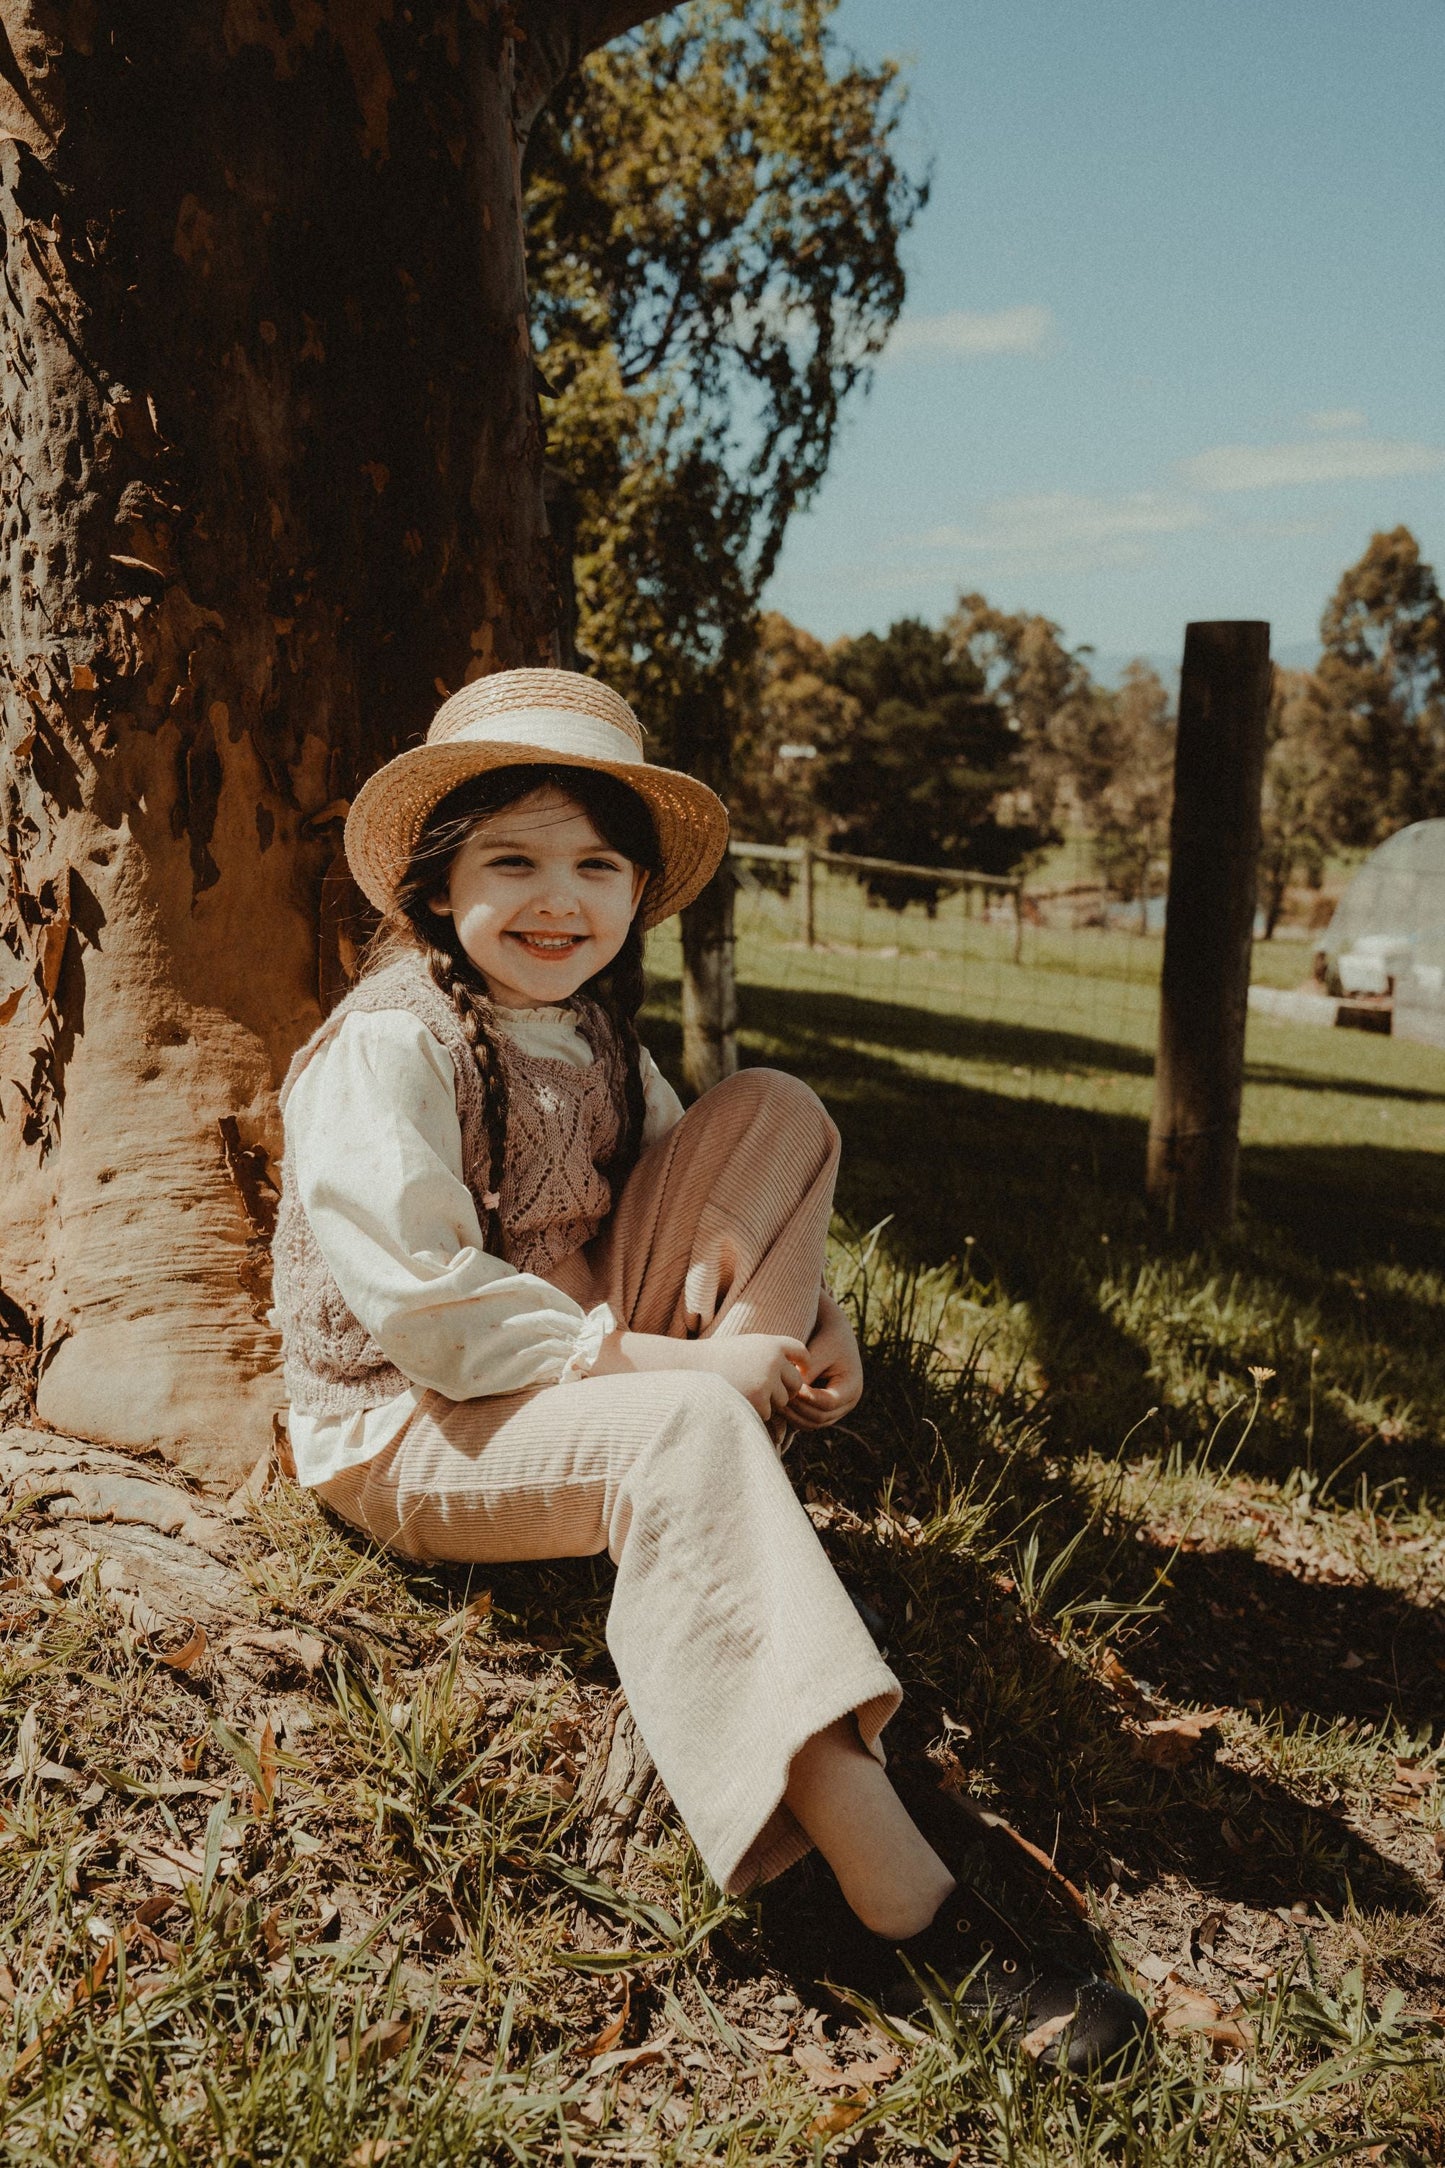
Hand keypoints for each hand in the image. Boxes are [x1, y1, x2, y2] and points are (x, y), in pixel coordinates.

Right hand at [696, 1333, 812, 1420]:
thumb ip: (767, 1355)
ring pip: (781, 1401)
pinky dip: (753, 1412)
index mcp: (770, 1343)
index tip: (800, 1370)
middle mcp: (772, 1360)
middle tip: (766, 1392)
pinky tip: (735, 1401)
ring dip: (767, 1402)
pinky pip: (767, 1413)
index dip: (802, 1362)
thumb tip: (795, 1371)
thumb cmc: (713, 1359)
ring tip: (742, 1392)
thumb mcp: (743, 1347)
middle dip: (785, 1390)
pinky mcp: (758, 1401)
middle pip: (796, 1382)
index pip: (800, 1351)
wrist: (686, 1368)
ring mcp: (766, 1381)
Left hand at [787, 1290, 862, 1429]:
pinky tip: (779, 1404)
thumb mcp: (820, 1350)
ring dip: (793, 1416)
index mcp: (852, 1386)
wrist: (833, 1334)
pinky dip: (794, 1416)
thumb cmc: (827, 1338)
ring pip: (813, 1423)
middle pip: (820, 1417)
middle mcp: (848, 1402)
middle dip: (797, 1409)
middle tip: (777, 1396)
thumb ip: (808, 1371)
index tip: (788, 1386)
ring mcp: (837, 1410)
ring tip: (775, 1401)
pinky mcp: (825, 1410)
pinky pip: (808, 1421)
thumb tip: (793, 1392)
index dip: (806, 1398)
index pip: (828, 1402)